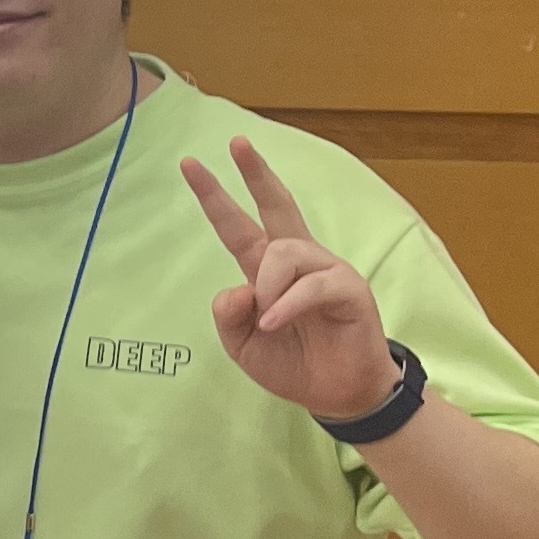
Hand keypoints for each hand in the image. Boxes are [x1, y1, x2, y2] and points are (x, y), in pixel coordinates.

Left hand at [183, 136, 394, 420]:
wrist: (336, 395)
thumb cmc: (293, 362)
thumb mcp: (242, 344)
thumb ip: (229, 314)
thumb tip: (238, 287)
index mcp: (267, 269)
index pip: (237, 225)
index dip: (215, 196)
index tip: (190, 164)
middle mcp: (297, 260)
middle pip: (276, 205)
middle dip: (256, 173)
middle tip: (236, 143)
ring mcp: (326, 269)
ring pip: (285, 251)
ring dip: (268, 285)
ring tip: (267, 319)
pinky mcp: (349, 288)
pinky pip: (312, 285)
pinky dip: (287, 304)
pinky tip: (274, 321)